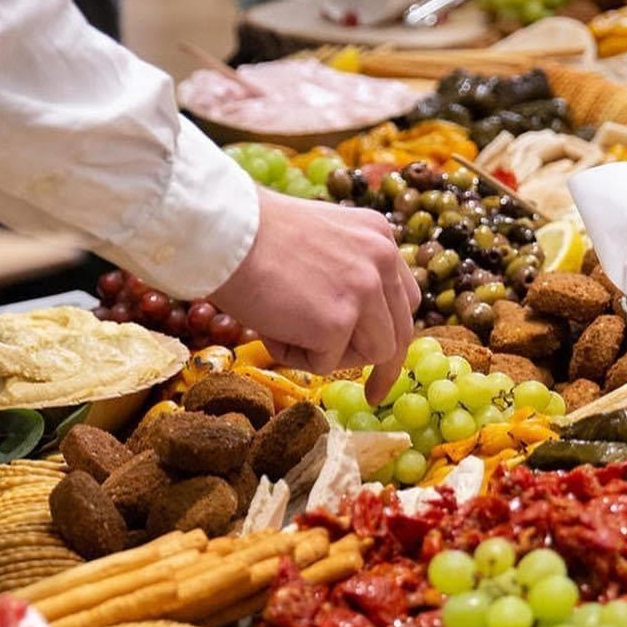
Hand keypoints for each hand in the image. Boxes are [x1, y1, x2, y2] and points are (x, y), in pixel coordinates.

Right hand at [213, 186, 419, 403]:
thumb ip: (345, 271)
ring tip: (287, 329)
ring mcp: (364, 291)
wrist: (223, 231)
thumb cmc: (251, 236)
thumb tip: (348, 321)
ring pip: (372, 354)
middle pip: (399, 332)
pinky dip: (294, 355)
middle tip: (372, 394)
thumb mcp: (318, 242)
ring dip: (330, 355)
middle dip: (386, 368)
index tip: (383, 357)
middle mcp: (381, 259)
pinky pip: (325, 363)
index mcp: (378, 236)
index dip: (393, 330)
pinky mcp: (339, 322)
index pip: (403, 297)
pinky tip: (270, 326)